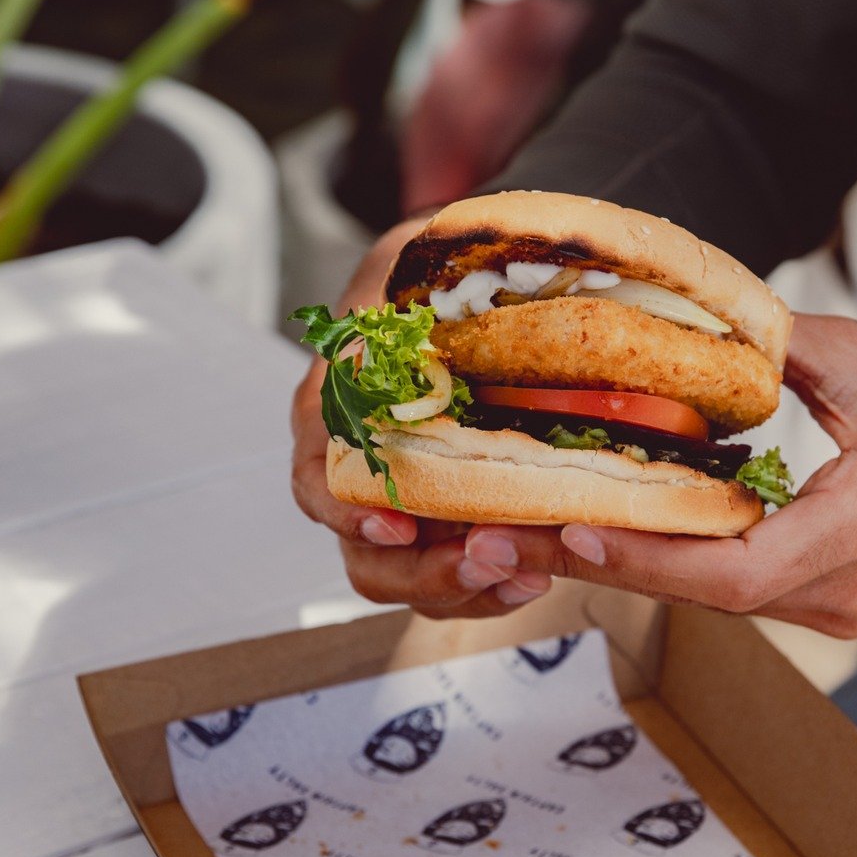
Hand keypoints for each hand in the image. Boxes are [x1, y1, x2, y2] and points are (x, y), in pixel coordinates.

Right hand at [289, 223, 554, 617]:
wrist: (451, 291)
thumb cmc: (426, 278)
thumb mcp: (413, 266)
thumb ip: (417, 284)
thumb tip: (445, 282)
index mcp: (332, 412)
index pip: (317, 482)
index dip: (348, 512)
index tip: (396, 522)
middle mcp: (357, 472)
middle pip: (367, 556)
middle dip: (427, 572)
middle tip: (492, 559)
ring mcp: (402, 505)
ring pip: (411, 580)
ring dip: (467, 589)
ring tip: (530, 576)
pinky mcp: (446, 524)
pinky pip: (456, 575)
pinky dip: (493, 584)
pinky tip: (539, 572)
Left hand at [493, 314, 856, 637]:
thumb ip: (772, 346)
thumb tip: (677, 320)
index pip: (740, 572)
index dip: (653, 557)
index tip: (578, 525)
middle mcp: (845, 592)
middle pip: (707, 592)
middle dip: (609, 558)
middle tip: (510, 528)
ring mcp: (836, 607)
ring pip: (713, 596)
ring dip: (631, 561)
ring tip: (537, 524)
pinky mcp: (827, 600)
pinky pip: (734, 586)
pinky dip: (673, 557)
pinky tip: (613, 522)